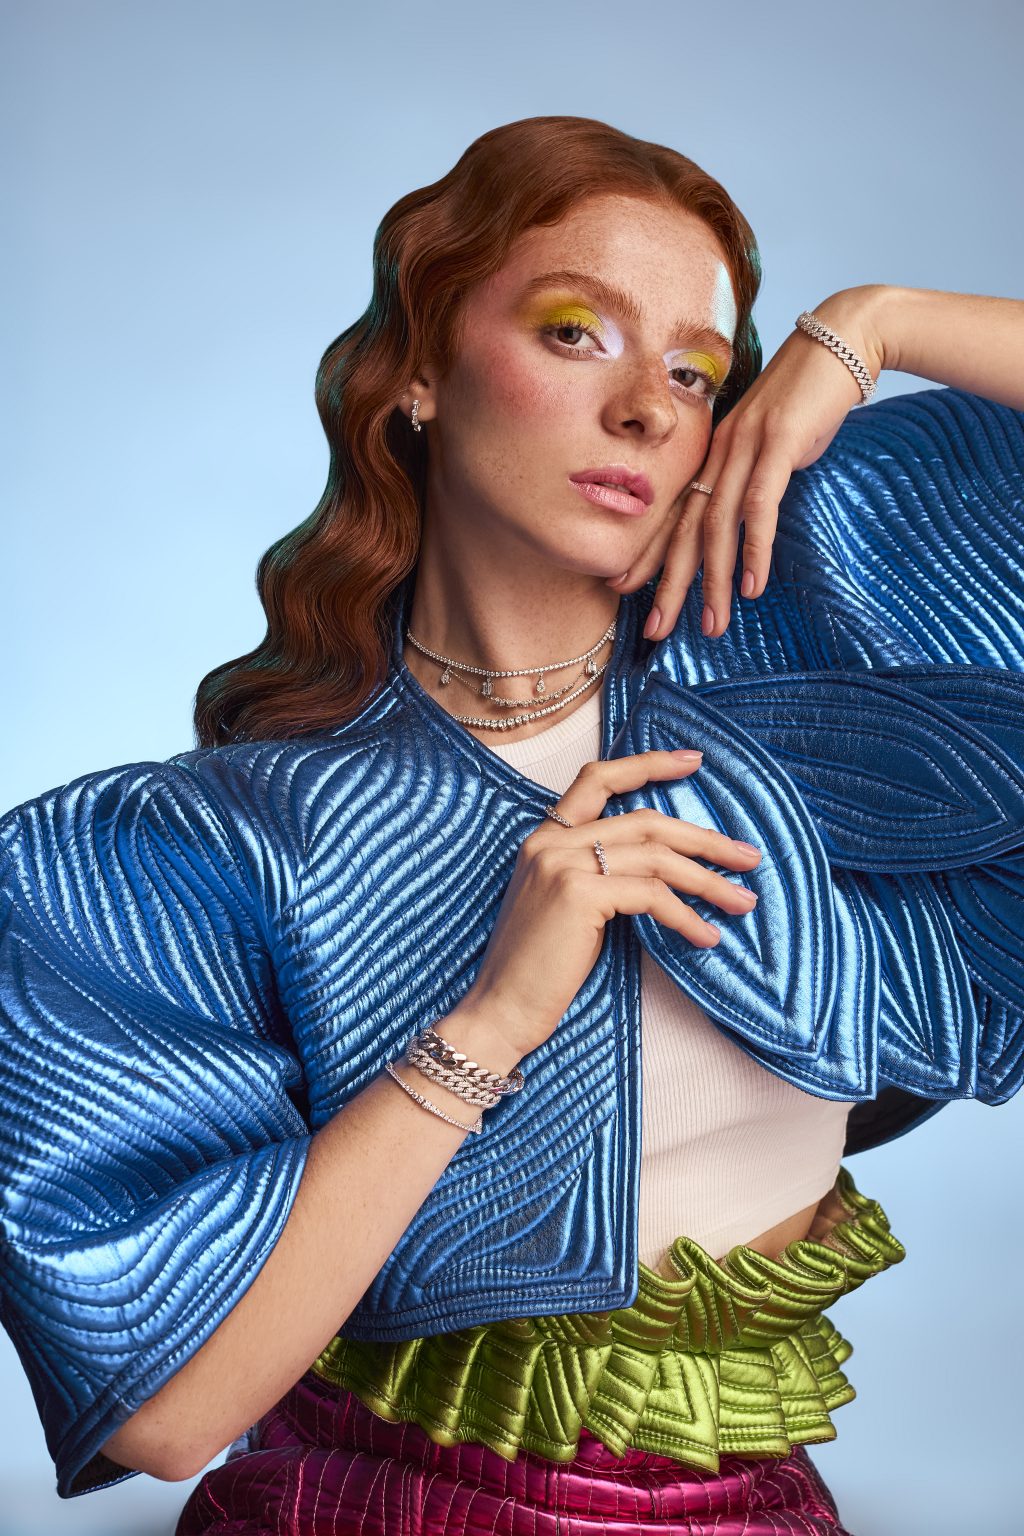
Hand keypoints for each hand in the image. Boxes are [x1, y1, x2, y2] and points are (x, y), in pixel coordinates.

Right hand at [461, 749, 762, 1058]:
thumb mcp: (564, 906)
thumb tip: (664, 872)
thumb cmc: (537, 969)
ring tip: (743, 901)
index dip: (648, 764)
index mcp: (545, 838)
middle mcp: (551, 842)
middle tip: (749, 857)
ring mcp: (563, 864)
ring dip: (708, 880)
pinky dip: (686, 916)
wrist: (500, 1009)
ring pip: (656, 858)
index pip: (598, 779)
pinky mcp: (579, 894)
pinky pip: (651, 896)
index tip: (693, 762)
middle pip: (646, 821)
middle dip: (704, 839)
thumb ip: (598, 876)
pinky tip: (708, 937)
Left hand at [607, 287, 886, 641]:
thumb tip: (751, 515)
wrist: (843, 339)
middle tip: (654, 630)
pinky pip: (759, 506)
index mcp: (714, 455)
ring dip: (713, 580)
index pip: (675, 513)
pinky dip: (754, 548)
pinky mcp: (777, 443)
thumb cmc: (812, 397)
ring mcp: (745, 447)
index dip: (650, 554)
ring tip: (712, 624)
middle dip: (669, 583)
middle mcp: (719, 453)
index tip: (625, 591)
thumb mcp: (776, 443)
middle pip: (686, 528)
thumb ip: (757, 477)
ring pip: (718, 525)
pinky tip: (751, 586)